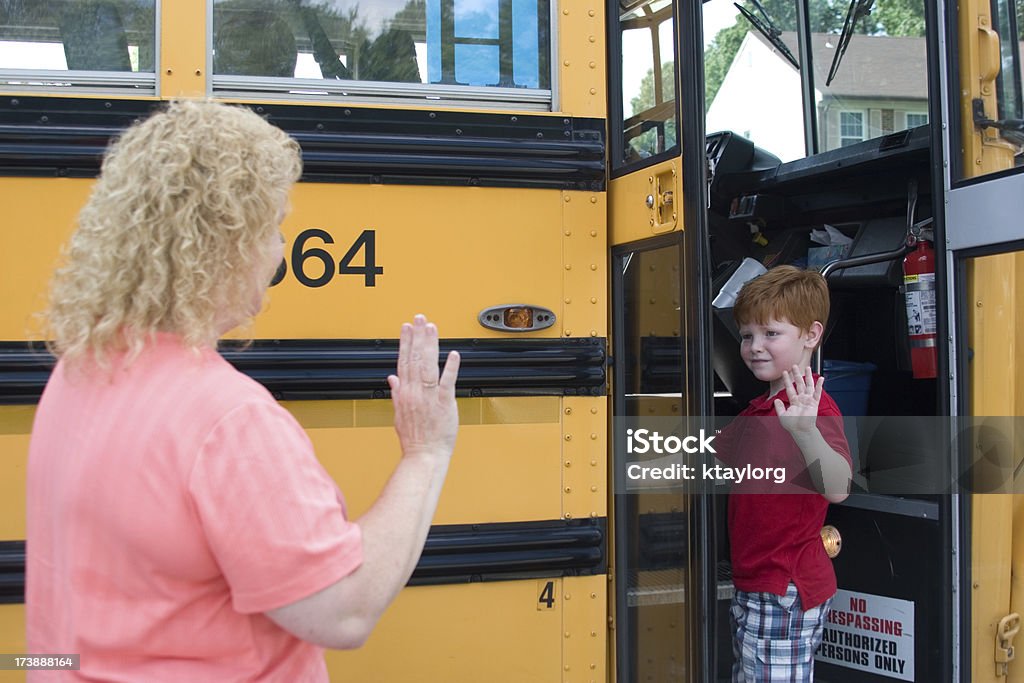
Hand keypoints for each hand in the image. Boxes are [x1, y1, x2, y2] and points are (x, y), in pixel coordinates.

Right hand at [387, 315, 459, 461]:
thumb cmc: (414, 439)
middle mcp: (414, 392)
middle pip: (414, 358)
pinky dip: (450, 368)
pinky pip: (447, 382)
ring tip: (431, 328)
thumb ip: (396, 394)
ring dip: (430, 345)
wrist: (423, 456)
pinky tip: (453, 354)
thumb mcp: (398, 415)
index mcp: (403, 393)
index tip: (406, 327)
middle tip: (420, 318)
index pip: (403, 361)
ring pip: (428, 365)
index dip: (405, 342)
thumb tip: (392, 379)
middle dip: (417, 336)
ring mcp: (428, 397)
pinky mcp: (443, 403)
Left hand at [774, 365, 822, 433]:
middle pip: (799, 383)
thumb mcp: (782, 415)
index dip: (787, 380)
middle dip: (797, 374)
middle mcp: (801, 399)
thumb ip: (779, 407)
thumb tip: (775, 399)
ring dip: (808, 376)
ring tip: (807, 367)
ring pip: (808, 385)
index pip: (790, 388)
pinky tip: (821, 379)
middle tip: (794, 366)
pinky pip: (817, 392)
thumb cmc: (792, 425)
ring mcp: (808, 400)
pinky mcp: (814, 403)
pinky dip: (819, 385)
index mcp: (794, 401)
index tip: (784, 372)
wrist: (800, 431)